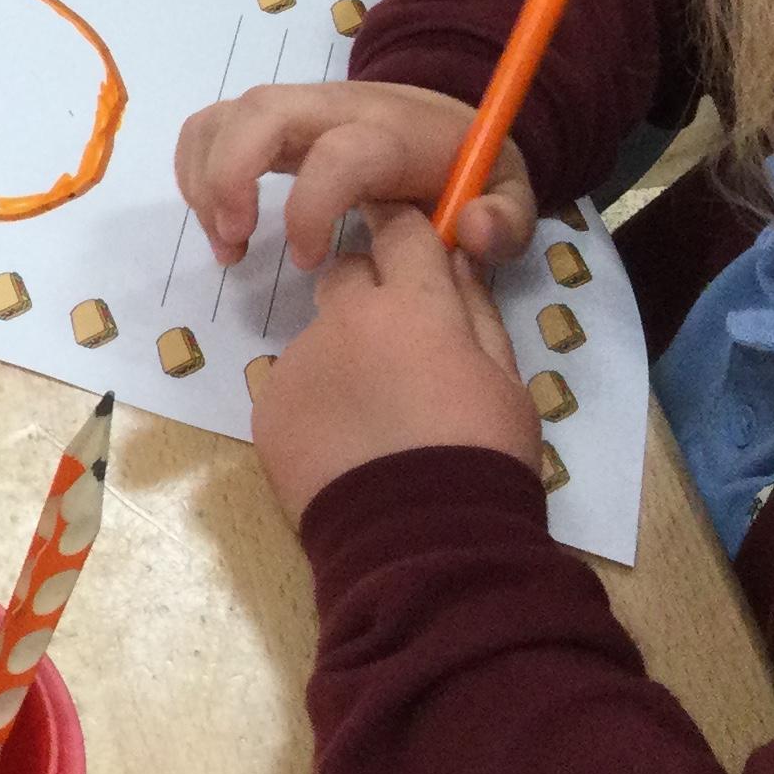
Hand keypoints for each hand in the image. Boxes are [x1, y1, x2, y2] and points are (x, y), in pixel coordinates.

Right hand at [174, 80, 532, 271]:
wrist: (443, 113)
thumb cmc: (465, 165)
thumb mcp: (507, 193)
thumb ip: (503, 220)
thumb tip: (468, 230)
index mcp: (391, 132)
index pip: (337, 152)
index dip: (311, 208)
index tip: (309, 261)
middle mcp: (334, 108)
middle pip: (261, 112)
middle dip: (230, 177)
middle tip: (233, 243)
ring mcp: (295, 109)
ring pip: (225, 115)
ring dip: (204, 179)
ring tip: (225, 243)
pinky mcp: (267, 118)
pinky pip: (210, 126)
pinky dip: (195, 171)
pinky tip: (217, 221)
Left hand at [253, 206, 540, 524]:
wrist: (420, 543)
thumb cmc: (480, 458)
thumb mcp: (506, 380)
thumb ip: (476, 313)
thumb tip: (455, 265)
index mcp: (413, 304)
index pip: (401, 231)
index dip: (407, 237)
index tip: (411, 253)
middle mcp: (345, 319)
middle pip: (347, 275)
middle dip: (370, 295)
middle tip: (399, 349)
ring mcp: (299, 363)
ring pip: (319, 338)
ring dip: (343, 359)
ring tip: (374, 422)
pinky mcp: (267, 409)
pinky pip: (292, 388)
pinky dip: (315, 406)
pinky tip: (344, 450)